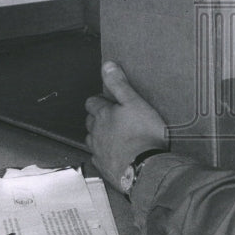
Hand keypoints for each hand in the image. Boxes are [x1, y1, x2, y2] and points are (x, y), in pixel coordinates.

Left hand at [84, 62, 167, 191]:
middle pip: (90, 121)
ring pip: (91, 139)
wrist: (145, 168)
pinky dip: (103, 154)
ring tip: (111, 135)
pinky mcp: (103, 167)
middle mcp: (97, 132)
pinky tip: (112, 154)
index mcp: (103, 115)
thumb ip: (119, 84)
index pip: (92, 102)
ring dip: (98, 136)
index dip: (100, 100)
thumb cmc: (143, 135)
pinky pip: (98, 157)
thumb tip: (107, 65)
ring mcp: (98, 150)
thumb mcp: (135, 103)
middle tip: (111, 117)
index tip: (108, 101)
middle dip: (97, 117)